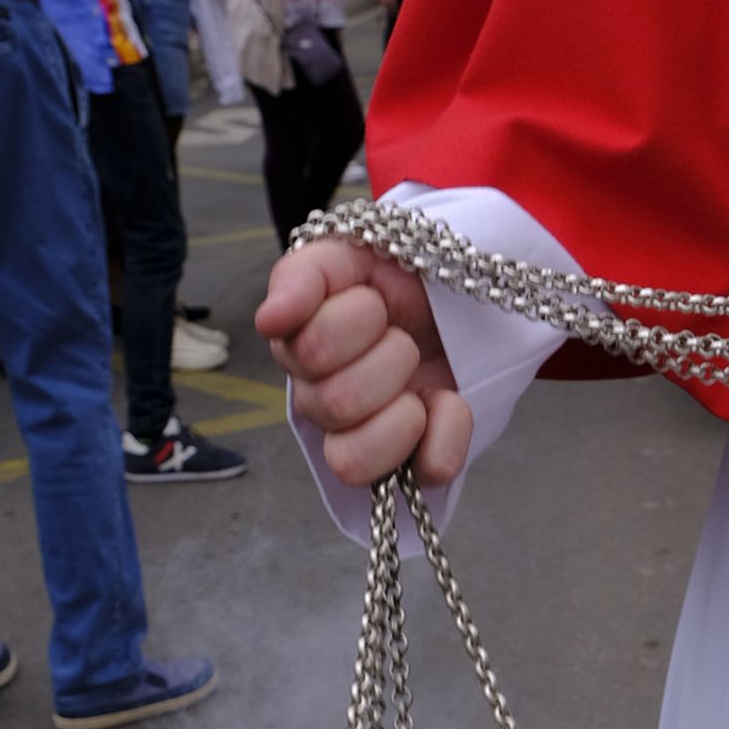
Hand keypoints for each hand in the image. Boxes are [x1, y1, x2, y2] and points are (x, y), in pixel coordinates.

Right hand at [255, 238, 473, 488]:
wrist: (460, 298)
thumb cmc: (399, 280)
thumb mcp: (351, 255)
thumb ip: (302, 277)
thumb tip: (269, 319)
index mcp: (299, 351)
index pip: (309, 353)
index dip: (353, 321)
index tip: (374, 301)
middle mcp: (321, 402)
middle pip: (334, 404)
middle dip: (388, 358)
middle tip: (402, 339)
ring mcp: (365, 441)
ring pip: (352, 462)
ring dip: (403, 413)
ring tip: (418, 382)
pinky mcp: (415, 465)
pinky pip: (424, 473)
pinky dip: (448, 434)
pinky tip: (447, 402)